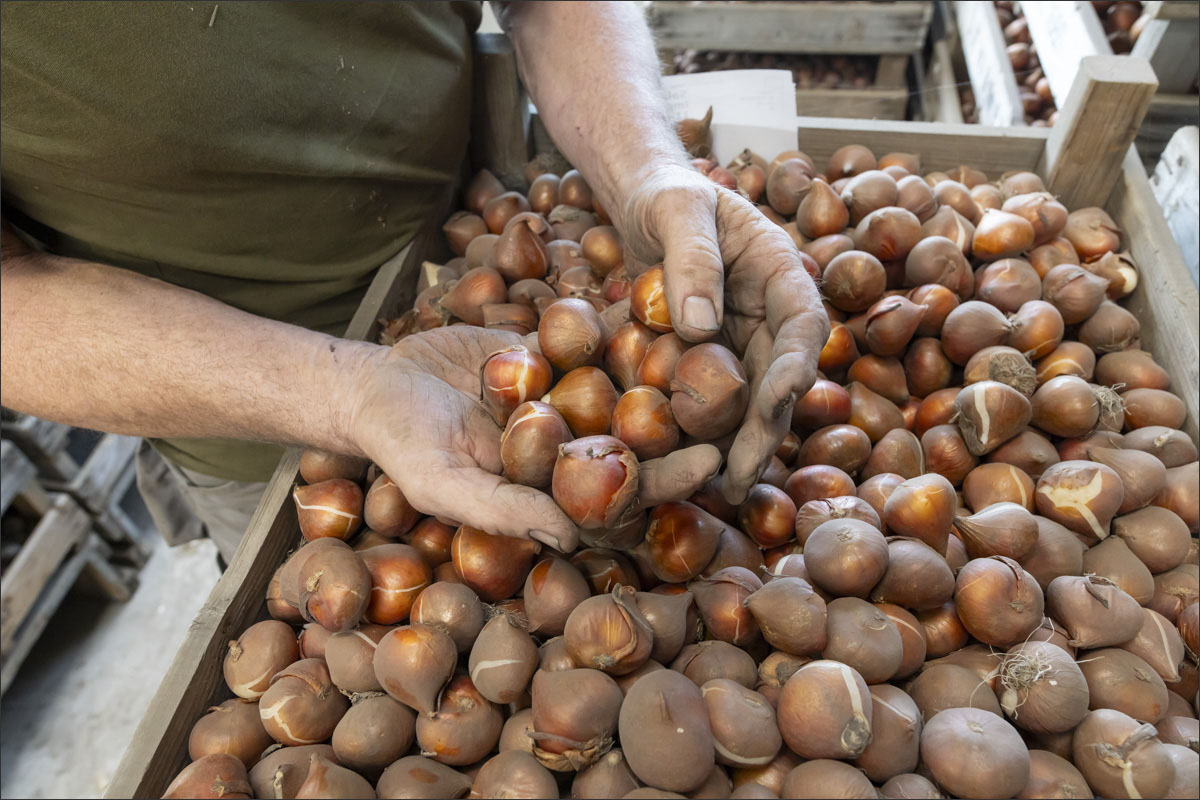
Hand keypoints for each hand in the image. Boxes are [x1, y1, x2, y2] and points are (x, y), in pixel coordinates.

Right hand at [344, 326, 721, 551]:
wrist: (378, 384)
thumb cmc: (405, 447)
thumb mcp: (444, 484)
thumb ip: (503, 509)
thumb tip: (568, 538)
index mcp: (557, 492)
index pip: (624, 494)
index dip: (668, 482)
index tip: (709, 464)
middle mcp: (574, 447)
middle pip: (643, 440)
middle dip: (689, 425)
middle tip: (737, 401)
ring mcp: (569, 398)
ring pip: (630, 386)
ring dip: (674, 371)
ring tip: (722, 346)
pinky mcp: (558, 354)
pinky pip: (599, 339)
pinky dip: (630, 323)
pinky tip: (669, 301)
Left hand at [620, 164, 830, 503]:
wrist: (645, 204)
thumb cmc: (667, 196)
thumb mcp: (676, 211)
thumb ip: (691, 258)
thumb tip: (700, 325)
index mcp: (779, 271)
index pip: (803, 321)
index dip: (799, 361)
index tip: (783, 397)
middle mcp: (769, 314)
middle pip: (781, 376)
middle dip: (766, 427)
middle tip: (742, 473)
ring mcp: (742, 341)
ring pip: (753, 399)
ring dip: (742, 444)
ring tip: (724, 488)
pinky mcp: (711, 360)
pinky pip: (715, 400)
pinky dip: (709, 432)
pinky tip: (693, 467)